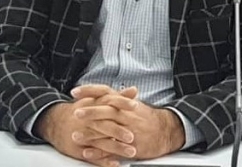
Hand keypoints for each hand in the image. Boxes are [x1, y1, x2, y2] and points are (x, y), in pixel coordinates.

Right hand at [34, 89, 136, 166]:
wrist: (56, 122)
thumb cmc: (81, 110)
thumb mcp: (97, 100)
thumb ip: (117, 97)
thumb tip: (134, 90)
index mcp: (94, 106)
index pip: (110, 102)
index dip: (123, 103)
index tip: (136, 106)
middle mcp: (88, 120)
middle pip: (104, 125)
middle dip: (118, 131)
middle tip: (132, 136)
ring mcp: (83, 135)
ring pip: (101, 142)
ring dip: (116, 148)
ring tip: (130, 152)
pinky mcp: (78, 149)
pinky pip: (92, 156)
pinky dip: (103, 160)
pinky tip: (114, 163)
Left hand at [71, 85, 185, 159]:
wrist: (166, 131)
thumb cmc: (146, 117)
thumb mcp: (132, 104)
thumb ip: (116, 98)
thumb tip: (100, 92)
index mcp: (125, 103)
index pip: (105, 92)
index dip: (90, 90)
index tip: (75, 91)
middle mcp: (127, 115)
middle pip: (107, 111)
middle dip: (91, 112)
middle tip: (76, 112)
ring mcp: (129, 131)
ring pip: (108, 131)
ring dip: (90, 134)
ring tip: (76, 136)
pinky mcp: (130, 147)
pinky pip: (112, 150)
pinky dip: (99, 152)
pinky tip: (87, 152)